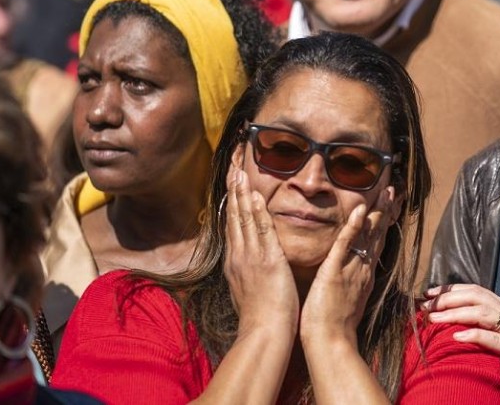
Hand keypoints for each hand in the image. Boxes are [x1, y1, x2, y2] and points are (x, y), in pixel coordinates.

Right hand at [223, 165, 298, 340]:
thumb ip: (247, 270)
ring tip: (240, 171)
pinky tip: (255, 196)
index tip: (233, 180)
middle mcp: (239, 256)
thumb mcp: (249, 287)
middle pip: (234, 215)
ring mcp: (250, 258)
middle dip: (234, 189)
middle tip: (234, 165)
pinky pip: (261, 232)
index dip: (233, 201)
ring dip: (243, 194)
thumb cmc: (261, 316)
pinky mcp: (267, 262)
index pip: (233, 224)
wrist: (263, 333)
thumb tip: (247, 260)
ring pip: (244, 219)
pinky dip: (257, 213)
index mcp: (235, 261)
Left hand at [300, 187, 393, 346]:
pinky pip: (345, 245)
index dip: (383, 223)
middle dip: (386, 211)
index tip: (390, 205)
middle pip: (378, 235)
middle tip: (393, 190)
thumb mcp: (348, 299)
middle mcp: (363, 269)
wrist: (331, 343)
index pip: (377, 243)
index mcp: (365, 275)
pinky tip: (360, 211)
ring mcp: (352, 270)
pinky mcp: (335, 272)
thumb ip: (352, 283)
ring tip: (384, 193)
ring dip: (376, 213)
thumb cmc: (334, 326)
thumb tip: (353, 275)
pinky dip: (353, 227)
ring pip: (368, 236)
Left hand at [423, 284, 499, 404]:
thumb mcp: (496, 338)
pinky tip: (457, 336)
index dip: (451, 290)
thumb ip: (479, 326)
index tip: (429, 294)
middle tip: (428, 306)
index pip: (475, 290)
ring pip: (483, 313)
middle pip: (476, 297)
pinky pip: (493, 339)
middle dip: (449, 299)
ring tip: (435, 319)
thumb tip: (446, 319)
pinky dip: (473, 335)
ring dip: (455, 314)